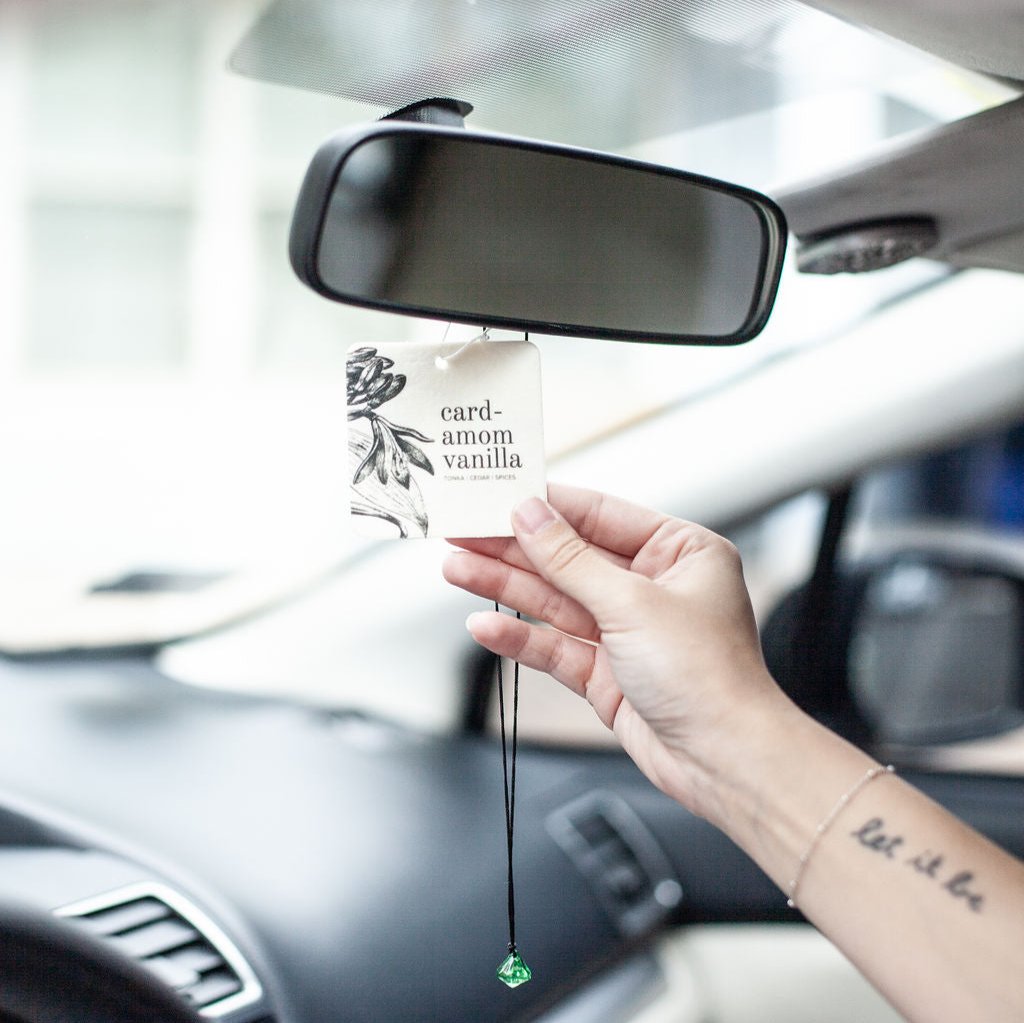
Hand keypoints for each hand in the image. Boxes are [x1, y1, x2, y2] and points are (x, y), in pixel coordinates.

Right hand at [443, 484, 792, 822]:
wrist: (725, 762)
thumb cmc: (710, 679)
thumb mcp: (632, 603)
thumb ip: (571, 560)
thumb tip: (530, 516)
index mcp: (679, 552)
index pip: (599, 515)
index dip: (545, 506)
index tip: (497, 494)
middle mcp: (654, 586)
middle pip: (569, 557)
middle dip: (514, 547)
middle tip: (462, 531)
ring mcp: (628, 630)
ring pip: (556, 600)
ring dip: (506, 586)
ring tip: (457, 568)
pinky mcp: (607, 671)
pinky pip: (555, 644)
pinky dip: (520, 637)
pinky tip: (484, 625)